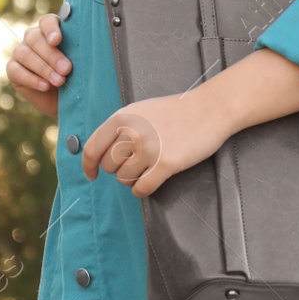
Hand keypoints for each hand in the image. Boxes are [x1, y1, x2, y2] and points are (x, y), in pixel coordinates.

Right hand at [6, 13, 72, 115]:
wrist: (67, 99)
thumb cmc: (78, 76)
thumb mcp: (82, 63)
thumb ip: (80, 51)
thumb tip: (87, 46)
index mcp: (52, 30)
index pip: (47, 21)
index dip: (50, 29)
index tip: (57, 40)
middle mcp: (34, 37)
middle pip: (35, 38)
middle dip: (52, 55)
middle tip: (67, 69)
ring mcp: (21, 52)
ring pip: (25, 54)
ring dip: (43, 68)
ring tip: (59, 81)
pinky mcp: (13, 69)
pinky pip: (16, 70)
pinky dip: (31, 79)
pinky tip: (45, 86)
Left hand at [81, 92, 232, 197]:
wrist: (210, 109)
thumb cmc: (176, 111)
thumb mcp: (140, 110)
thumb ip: (120, 128)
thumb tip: (101, 152)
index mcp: (122, 118)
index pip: (92, 148)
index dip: (88, 166)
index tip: (92, 174)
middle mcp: (132, 133)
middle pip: (108, 167)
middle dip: (119, 170)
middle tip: (135, 165)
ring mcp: (149, 149)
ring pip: (124, 179)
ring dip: (133, 180)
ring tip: (147, 169)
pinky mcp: (165, 164)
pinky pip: (141, 189)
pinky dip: (143, 190)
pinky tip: (151, 180)